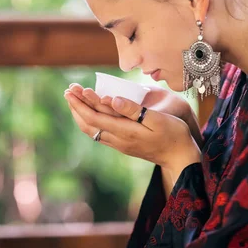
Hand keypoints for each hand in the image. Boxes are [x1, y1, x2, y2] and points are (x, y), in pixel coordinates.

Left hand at [66, 83, 201, 148]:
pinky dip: (89, 121)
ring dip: (80, 114)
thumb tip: (112, 99)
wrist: (179, 157)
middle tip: (67, 91)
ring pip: (92, 130)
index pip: (95, 117)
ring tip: (73, 100)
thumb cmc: (174, 135)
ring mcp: (119, 144)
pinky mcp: (123, 145)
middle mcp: (118, 140)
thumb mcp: (157, 119)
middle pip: (88, 124)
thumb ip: (134, 110)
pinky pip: (99, 133)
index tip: (71, 90)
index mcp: (125, 131)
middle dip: (76, 107)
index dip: (81, 103)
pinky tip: (88, 114)